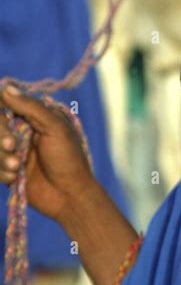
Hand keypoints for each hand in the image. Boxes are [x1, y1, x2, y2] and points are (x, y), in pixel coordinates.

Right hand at [0, 86, 95, 222]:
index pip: (6, 106)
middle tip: (12, 146)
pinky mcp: (8, 171)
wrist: (70, 196)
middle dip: (1, 137)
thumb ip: (30, 108)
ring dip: (1, 157)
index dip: (2, 114)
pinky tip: (15, 178)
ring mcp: (14, 152)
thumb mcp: (54, 127)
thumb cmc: (68, 158)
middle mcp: (22, 131)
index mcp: (34, 117)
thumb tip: (5, 89)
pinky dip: (1, 172)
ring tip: (16, 167)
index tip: (7, 124)